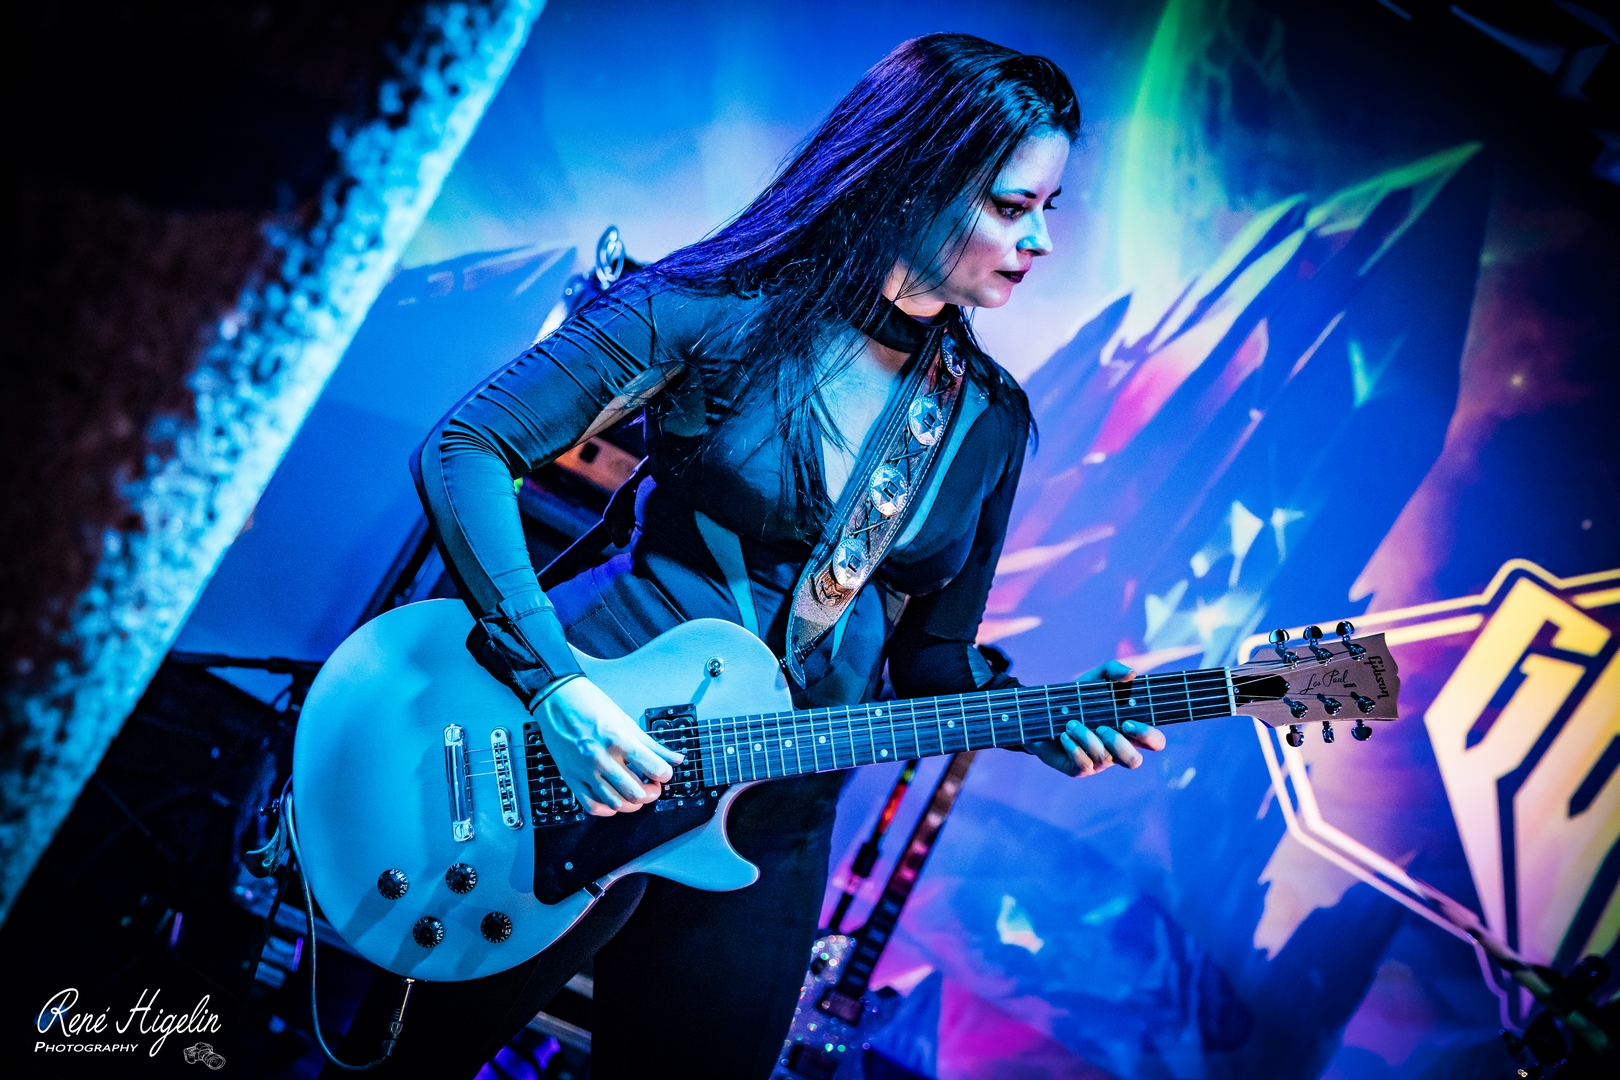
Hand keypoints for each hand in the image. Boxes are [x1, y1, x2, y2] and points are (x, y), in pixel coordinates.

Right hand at [532, 677, 683, 815]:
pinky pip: (592, 806)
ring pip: (615, 803)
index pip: (653, 768)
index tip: (664, 773)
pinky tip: (615, 800)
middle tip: (653, 786)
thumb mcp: (626, 722)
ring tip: (636, 793)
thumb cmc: (591, 706)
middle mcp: (601, 758)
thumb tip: (676, 759)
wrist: (556, 700)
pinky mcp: (571, 778)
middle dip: (651, 793)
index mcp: (618, 739)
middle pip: (635, 792)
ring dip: (632, 804)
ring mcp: (584, 771)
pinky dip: (608, 809)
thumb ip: (652, 745)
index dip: (665, 774)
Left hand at [1026, 660, 1166, 776]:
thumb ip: (1113, 671)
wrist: (1042, 713)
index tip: (1127, 721)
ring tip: (1071, 723)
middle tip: (1102, 727)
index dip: (1148, 736)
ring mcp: (1099, 762)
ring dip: (1087, 738)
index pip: (1155, 742)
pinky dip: (1074, 748)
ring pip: (1104, 759)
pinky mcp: (1080, 769)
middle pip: (1134, 761)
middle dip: (1119, 744)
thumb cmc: (1077, 698)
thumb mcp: (1094, 679)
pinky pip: (1084, 765)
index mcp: (1129, 730)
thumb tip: (1132, 673)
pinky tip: (1064, 735)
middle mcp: (1117, 749)